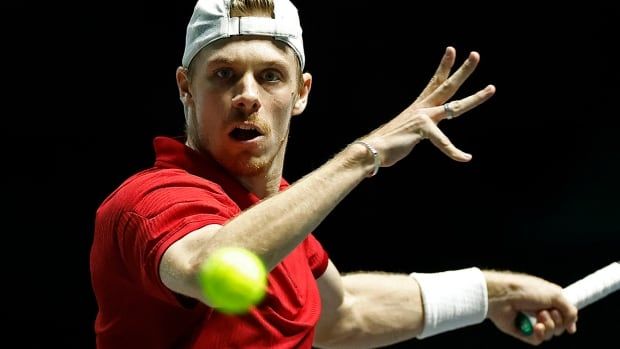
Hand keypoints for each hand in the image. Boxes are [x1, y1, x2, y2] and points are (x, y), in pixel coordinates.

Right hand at [361, 46, 494, 165]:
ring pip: (455, 106)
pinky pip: (444, 142)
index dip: (444, 67)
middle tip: (475, 54)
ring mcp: (423, 117)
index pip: (434, 82)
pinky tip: (465, 157)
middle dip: (463, 70)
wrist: (372, 149)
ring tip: (491, 89)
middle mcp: (422, 108)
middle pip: (447, 86)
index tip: (451, 51)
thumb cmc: (387, 144)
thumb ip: (414, 131)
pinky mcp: (423, 129)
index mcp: (418, 107)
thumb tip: (411, 137)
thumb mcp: (406, 133)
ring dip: (475, 98)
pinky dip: (454, 152)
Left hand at [484, 271, 577, 344]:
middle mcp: (540, 310)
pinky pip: (538, 340)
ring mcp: (531, 321)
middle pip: (559, 326)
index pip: (564, 314)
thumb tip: (572, 325)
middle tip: (547, 311)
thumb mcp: (555, 294)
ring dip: (549, 326)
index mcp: (548, 299)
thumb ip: (570, 310)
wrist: (503, 295)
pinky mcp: (522, 330)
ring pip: (550, 334)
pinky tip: (536, 327)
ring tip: (539, 315)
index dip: (568, 321)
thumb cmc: (527, 290)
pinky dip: (540, 334)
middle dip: (558, 321)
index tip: (570, 327)